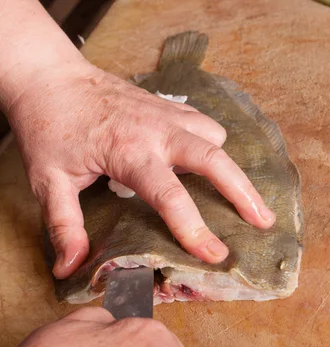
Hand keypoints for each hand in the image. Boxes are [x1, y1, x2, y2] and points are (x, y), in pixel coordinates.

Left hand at [5, 61, 274, 278]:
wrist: (51, 78)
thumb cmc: (49, 129)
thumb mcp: (48, 181)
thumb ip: (63, 226)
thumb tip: (68, 269)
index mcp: (129, 153)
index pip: (170, 196)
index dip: (194, 229)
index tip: (216, 255)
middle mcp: (157, 131)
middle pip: (214, 160)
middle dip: (243, 192)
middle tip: (264, 221)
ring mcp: (167, 115)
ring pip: (216, 137)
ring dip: (229, 166)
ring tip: (238, 195)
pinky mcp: (170, 105)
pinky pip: (205, 124)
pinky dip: (214, 144)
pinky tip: (208, 162)